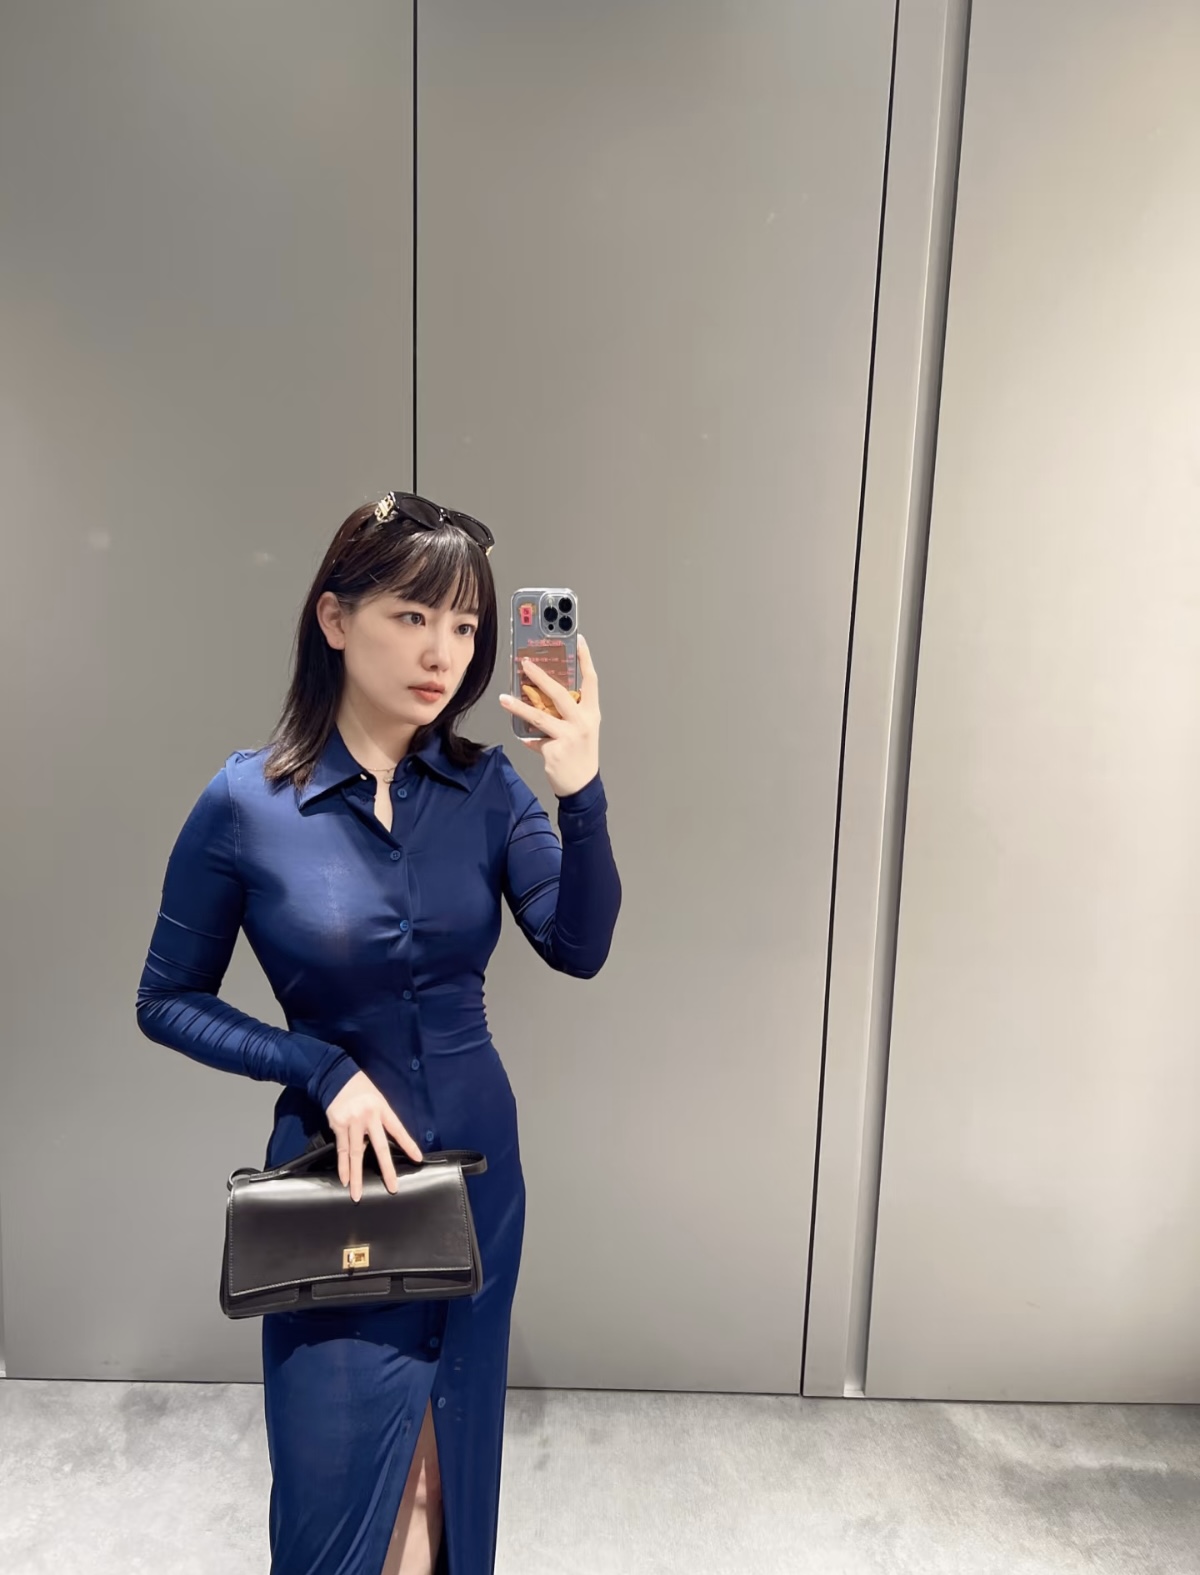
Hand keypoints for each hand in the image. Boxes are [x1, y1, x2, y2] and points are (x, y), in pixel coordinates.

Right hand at [325, 1071, 422, 1202]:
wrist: (336, 1077)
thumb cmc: (361, 1090)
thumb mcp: (378, 1100)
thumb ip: (380, 1121)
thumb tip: (380, 1146)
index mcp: (382, 1109)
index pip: (398, 1130)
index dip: (408, 1144)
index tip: (418, 1159)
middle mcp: (368, 1116)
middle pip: (379, 1147)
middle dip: (387, 1169)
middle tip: (392, 1187)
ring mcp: (352, 1121)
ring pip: (355, 1153)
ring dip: (357, 1176)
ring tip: (357, 1194)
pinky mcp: (338, 1125)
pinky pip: (341, 1150)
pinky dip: (342, 1166)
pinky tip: (344, 1179)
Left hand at [499, 632, 600, 796]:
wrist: (582, 785)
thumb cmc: (581, 754)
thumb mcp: (581, 730)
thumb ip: (565, 713)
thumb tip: (540, 698)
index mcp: (591, 714)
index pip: (591, 681)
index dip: (585, 659)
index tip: (577, 640)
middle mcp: (582, 722)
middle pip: (559, 693)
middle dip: (540, 677)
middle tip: (525, 664)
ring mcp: (569, 737)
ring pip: (539, 716)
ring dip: (519, 706)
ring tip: (504, 699)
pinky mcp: (554, 750)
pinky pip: (534, 739)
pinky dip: (529, 739)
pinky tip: (525, 740)